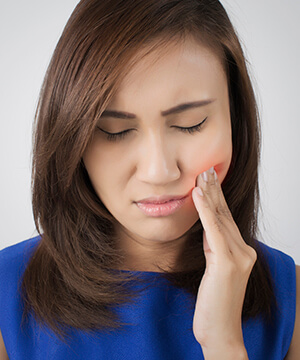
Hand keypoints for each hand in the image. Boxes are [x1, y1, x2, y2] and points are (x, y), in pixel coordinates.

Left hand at [191, 167, 255, 357]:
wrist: (220, 331)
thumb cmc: (214, 303)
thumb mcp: (214, 268)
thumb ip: (214, 247)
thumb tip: (206, 227)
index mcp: (240, 251)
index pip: (225, 219)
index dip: (217, 198)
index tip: (209, 179)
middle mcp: (244, 251)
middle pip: (224, 215)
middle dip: (214, 190)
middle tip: (206, 169)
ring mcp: (238, 257)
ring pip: (220, 219)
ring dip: (209, 195)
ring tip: (201, 175)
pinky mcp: (227, 264)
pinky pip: (214, 231)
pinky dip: (205, 211)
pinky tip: (197, 195)